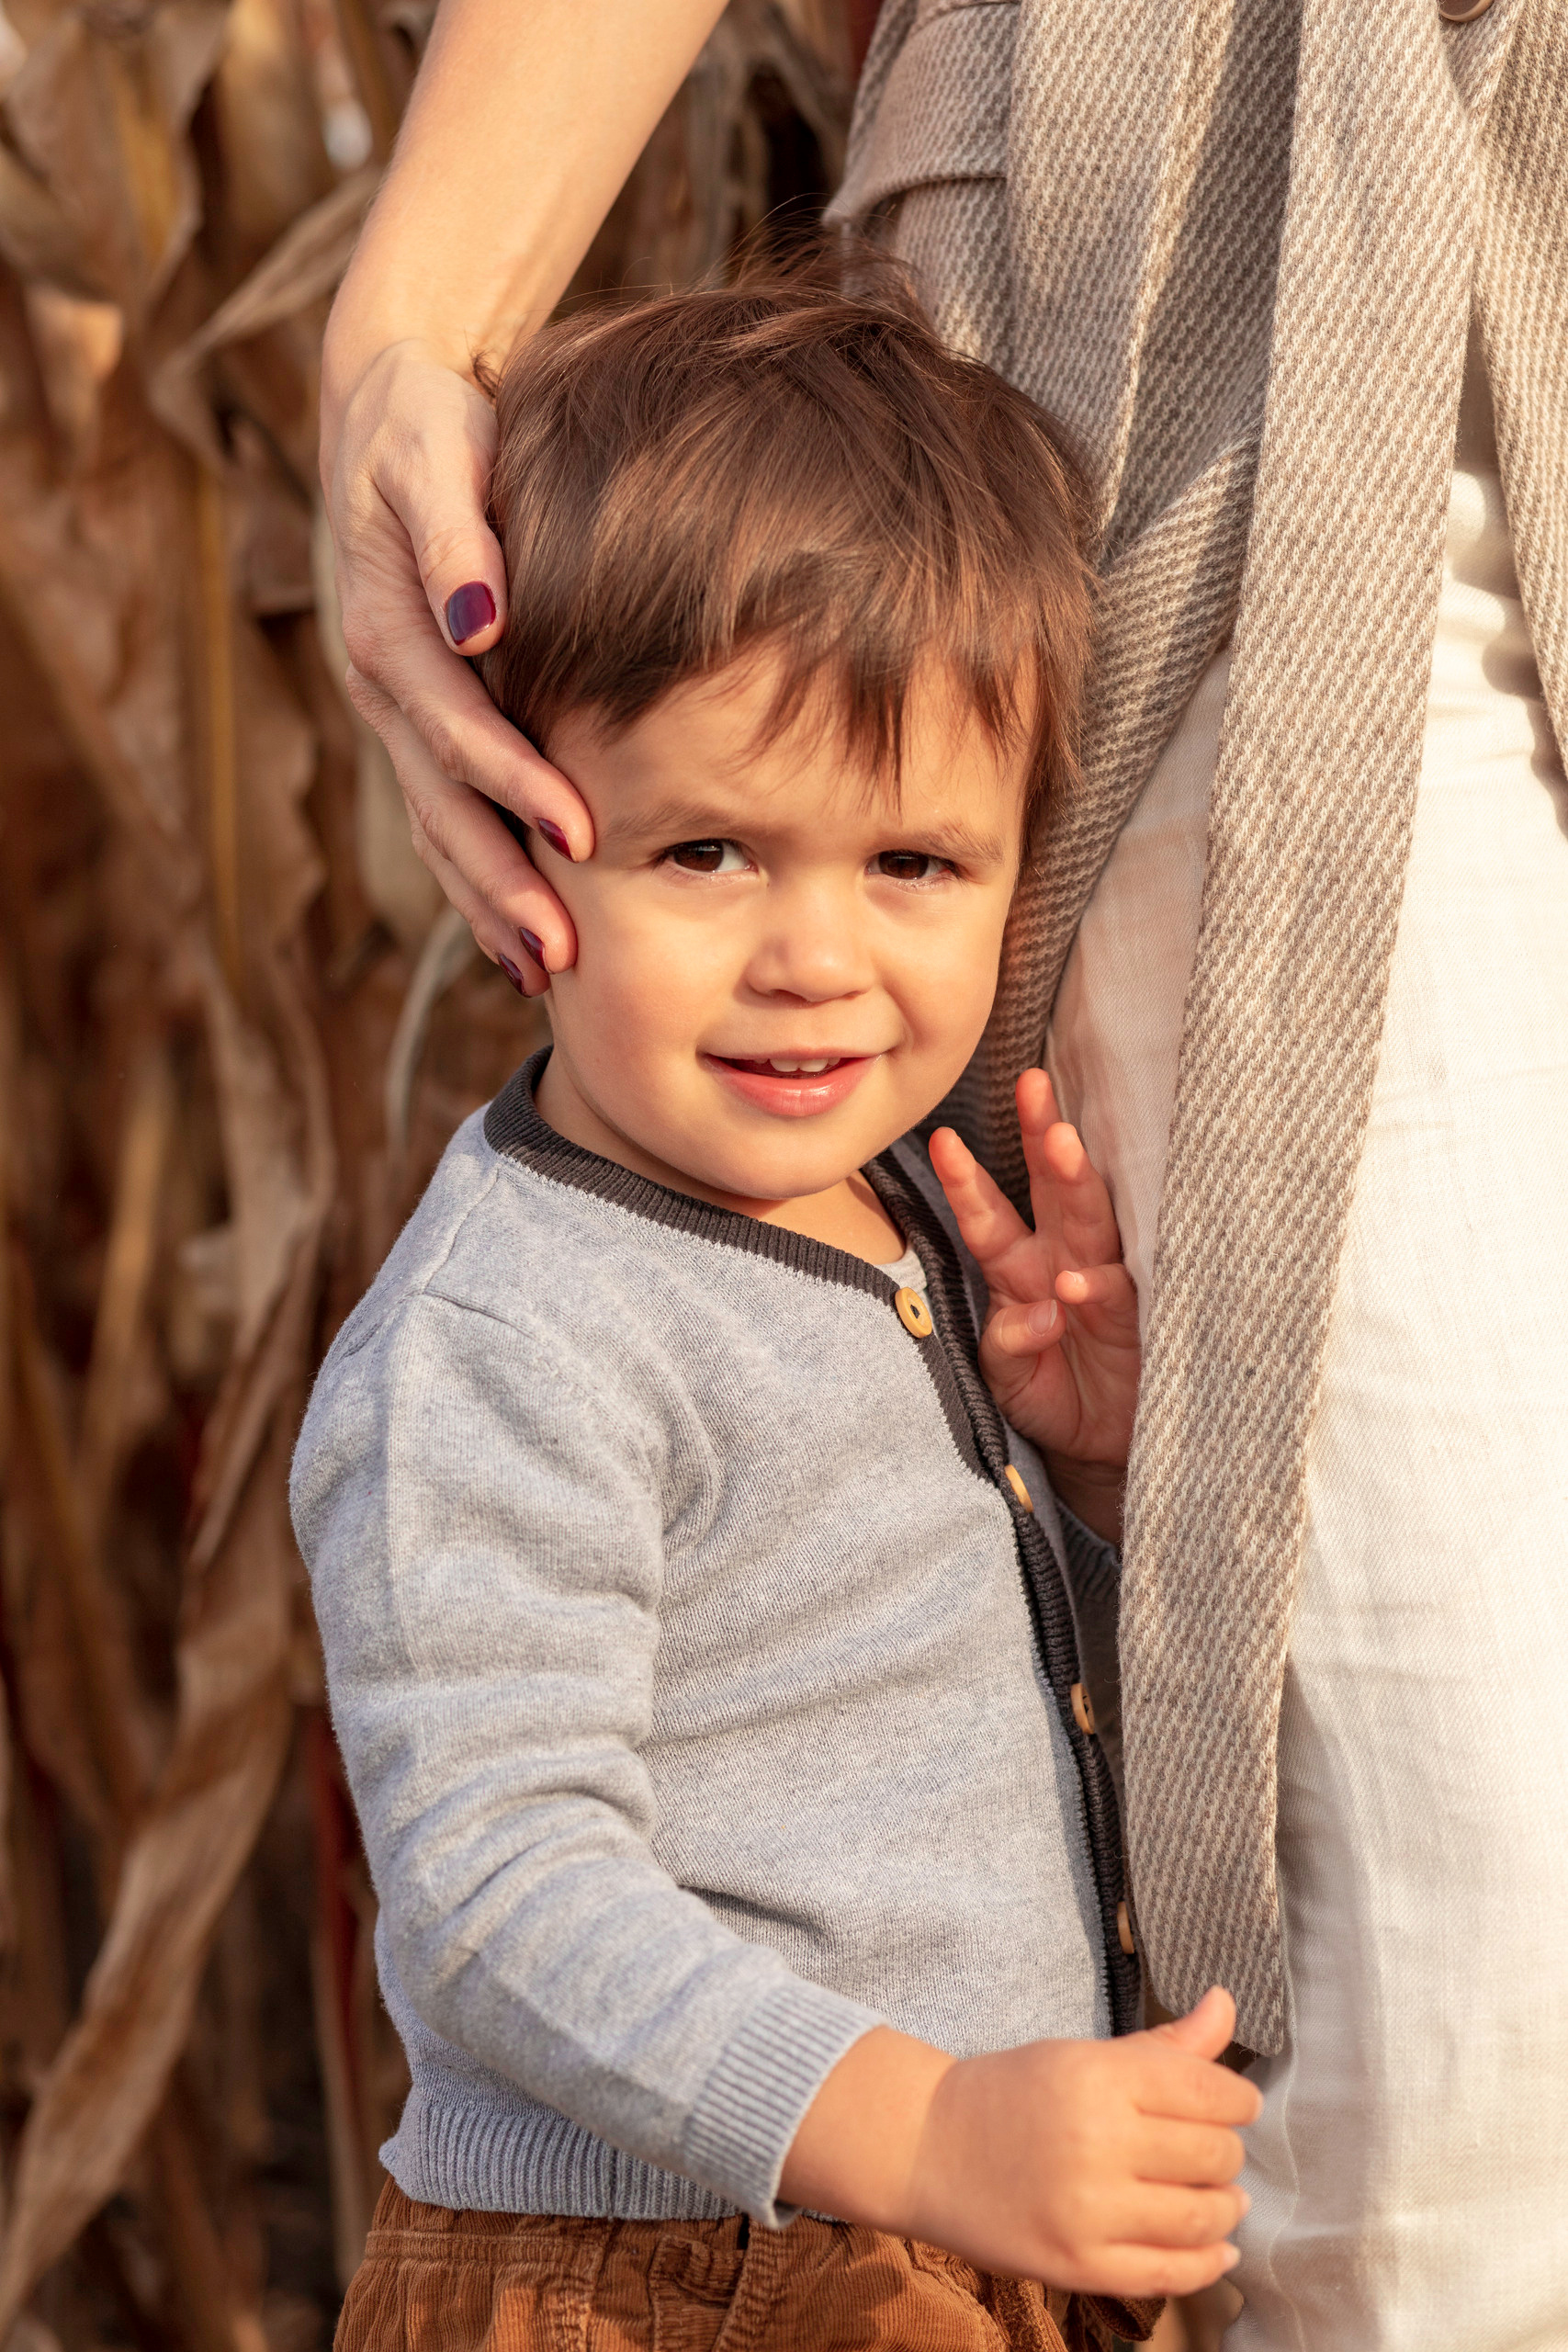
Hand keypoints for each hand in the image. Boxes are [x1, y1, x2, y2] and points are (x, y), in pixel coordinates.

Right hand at [321, 334, 591, 991]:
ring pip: (436, 827)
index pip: (459, 726)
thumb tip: (480, 616)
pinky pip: (439, 818)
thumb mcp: (441, 453)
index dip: (518, 786)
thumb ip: (460, 533)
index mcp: (391, 629)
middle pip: (441, 804)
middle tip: (562, 954)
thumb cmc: (433, 428)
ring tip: (541, 974)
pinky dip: (474, 883)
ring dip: (485, 904)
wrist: (387, 413)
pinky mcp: (414, 724)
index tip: (584, 838)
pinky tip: (513, 941)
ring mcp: (394, 714)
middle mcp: (383, 686)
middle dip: (501, 883)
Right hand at [781, 1989, 1258, 2299]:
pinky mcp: (1078, 2266)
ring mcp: (1088, 2211)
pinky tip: (1217, 2246)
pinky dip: (1208, 2262)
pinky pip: (1172, 2273)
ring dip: (1225, 2207)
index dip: (1239, 2100)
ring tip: (1220, 2197)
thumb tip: (1227, 2003)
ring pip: (1202, 2216)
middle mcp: (1097, 2142)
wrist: (926, 2148)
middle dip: (1226, 2152)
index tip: (1238, 2104)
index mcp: (1098, 2077)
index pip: (1210, 2092)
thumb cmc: (1012, 2093)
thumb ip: (1163, 2043)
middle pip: (1214, 2155)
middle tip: (1213, 2150)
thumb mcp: (1082, 2054)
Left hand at [928, 1070, 1138, 1538]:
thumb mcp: (1007, 1380)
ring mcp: (1103, 1284)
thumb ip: (1006, 1345)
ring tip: (1060, 1146)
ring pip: (1091, 1219)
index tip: (944, 1138)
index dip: (968, 1180)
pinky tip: (1076, 1282)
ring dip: (1075, 1182)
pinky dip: (1095, 1288)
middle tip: (1032, 1087)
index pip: (991, 1216)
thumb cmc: (1052, 1399)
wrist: (1107, 1451)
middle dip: (1042, 1136)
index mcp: (1022, 1269)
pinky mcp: (1140, 1318)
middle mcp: (1064, 1262)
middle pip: (1052, 1190)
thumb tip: (1033, 1315)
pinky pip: (1116, 1294)